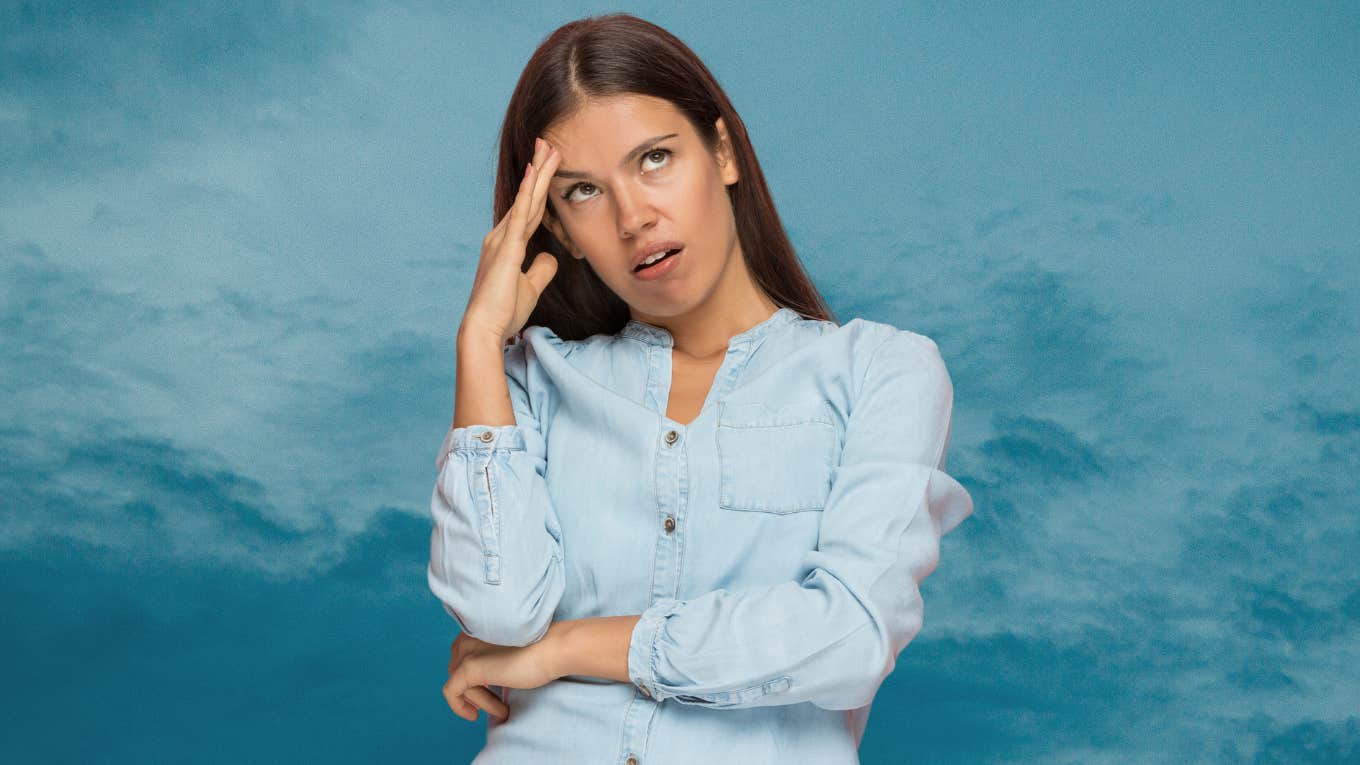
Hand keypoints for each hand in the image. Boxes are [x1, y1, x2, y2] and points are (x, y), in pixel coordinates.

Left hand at [442, 629, 561, 722]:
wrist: (553, 648)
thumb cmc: (540, 649)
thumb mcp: (509, 649)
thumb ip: (492, 656)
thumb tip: (481, 681)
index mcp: (476, 627)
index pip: (461, 655)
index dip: (473, 676)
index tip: (489, 691)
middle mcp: (466, 636)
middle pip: (457, 669)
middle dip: (474, 689)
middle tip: (495, 703)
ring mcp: (467, 651)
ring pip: (459, 683)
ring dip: (479, 700)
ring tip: (502, 709)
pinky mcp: (469, 668)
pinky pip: (452, 693)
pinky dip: (460, 707)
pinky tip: (474, 716)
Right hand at [461, 136, 563, 345]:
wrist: (484, 328)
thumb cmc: (504, 311)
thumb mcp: (530, 287)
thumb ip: (540, 269)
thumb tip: (552, 257)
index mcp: (507, 244)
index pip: (530, 211)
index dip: (540, 188)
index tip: (549, 166)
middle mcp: (501, 236)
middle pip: (528, 198)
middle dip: (539, 170)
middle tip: (548, 144)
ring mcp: (502, 240)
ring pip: (526, 200)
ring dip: (538, 173)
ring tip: (548, 148)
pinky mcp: (506, 248)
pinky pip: (521, 215)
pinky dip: (528, 193)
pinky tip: (534, 173)